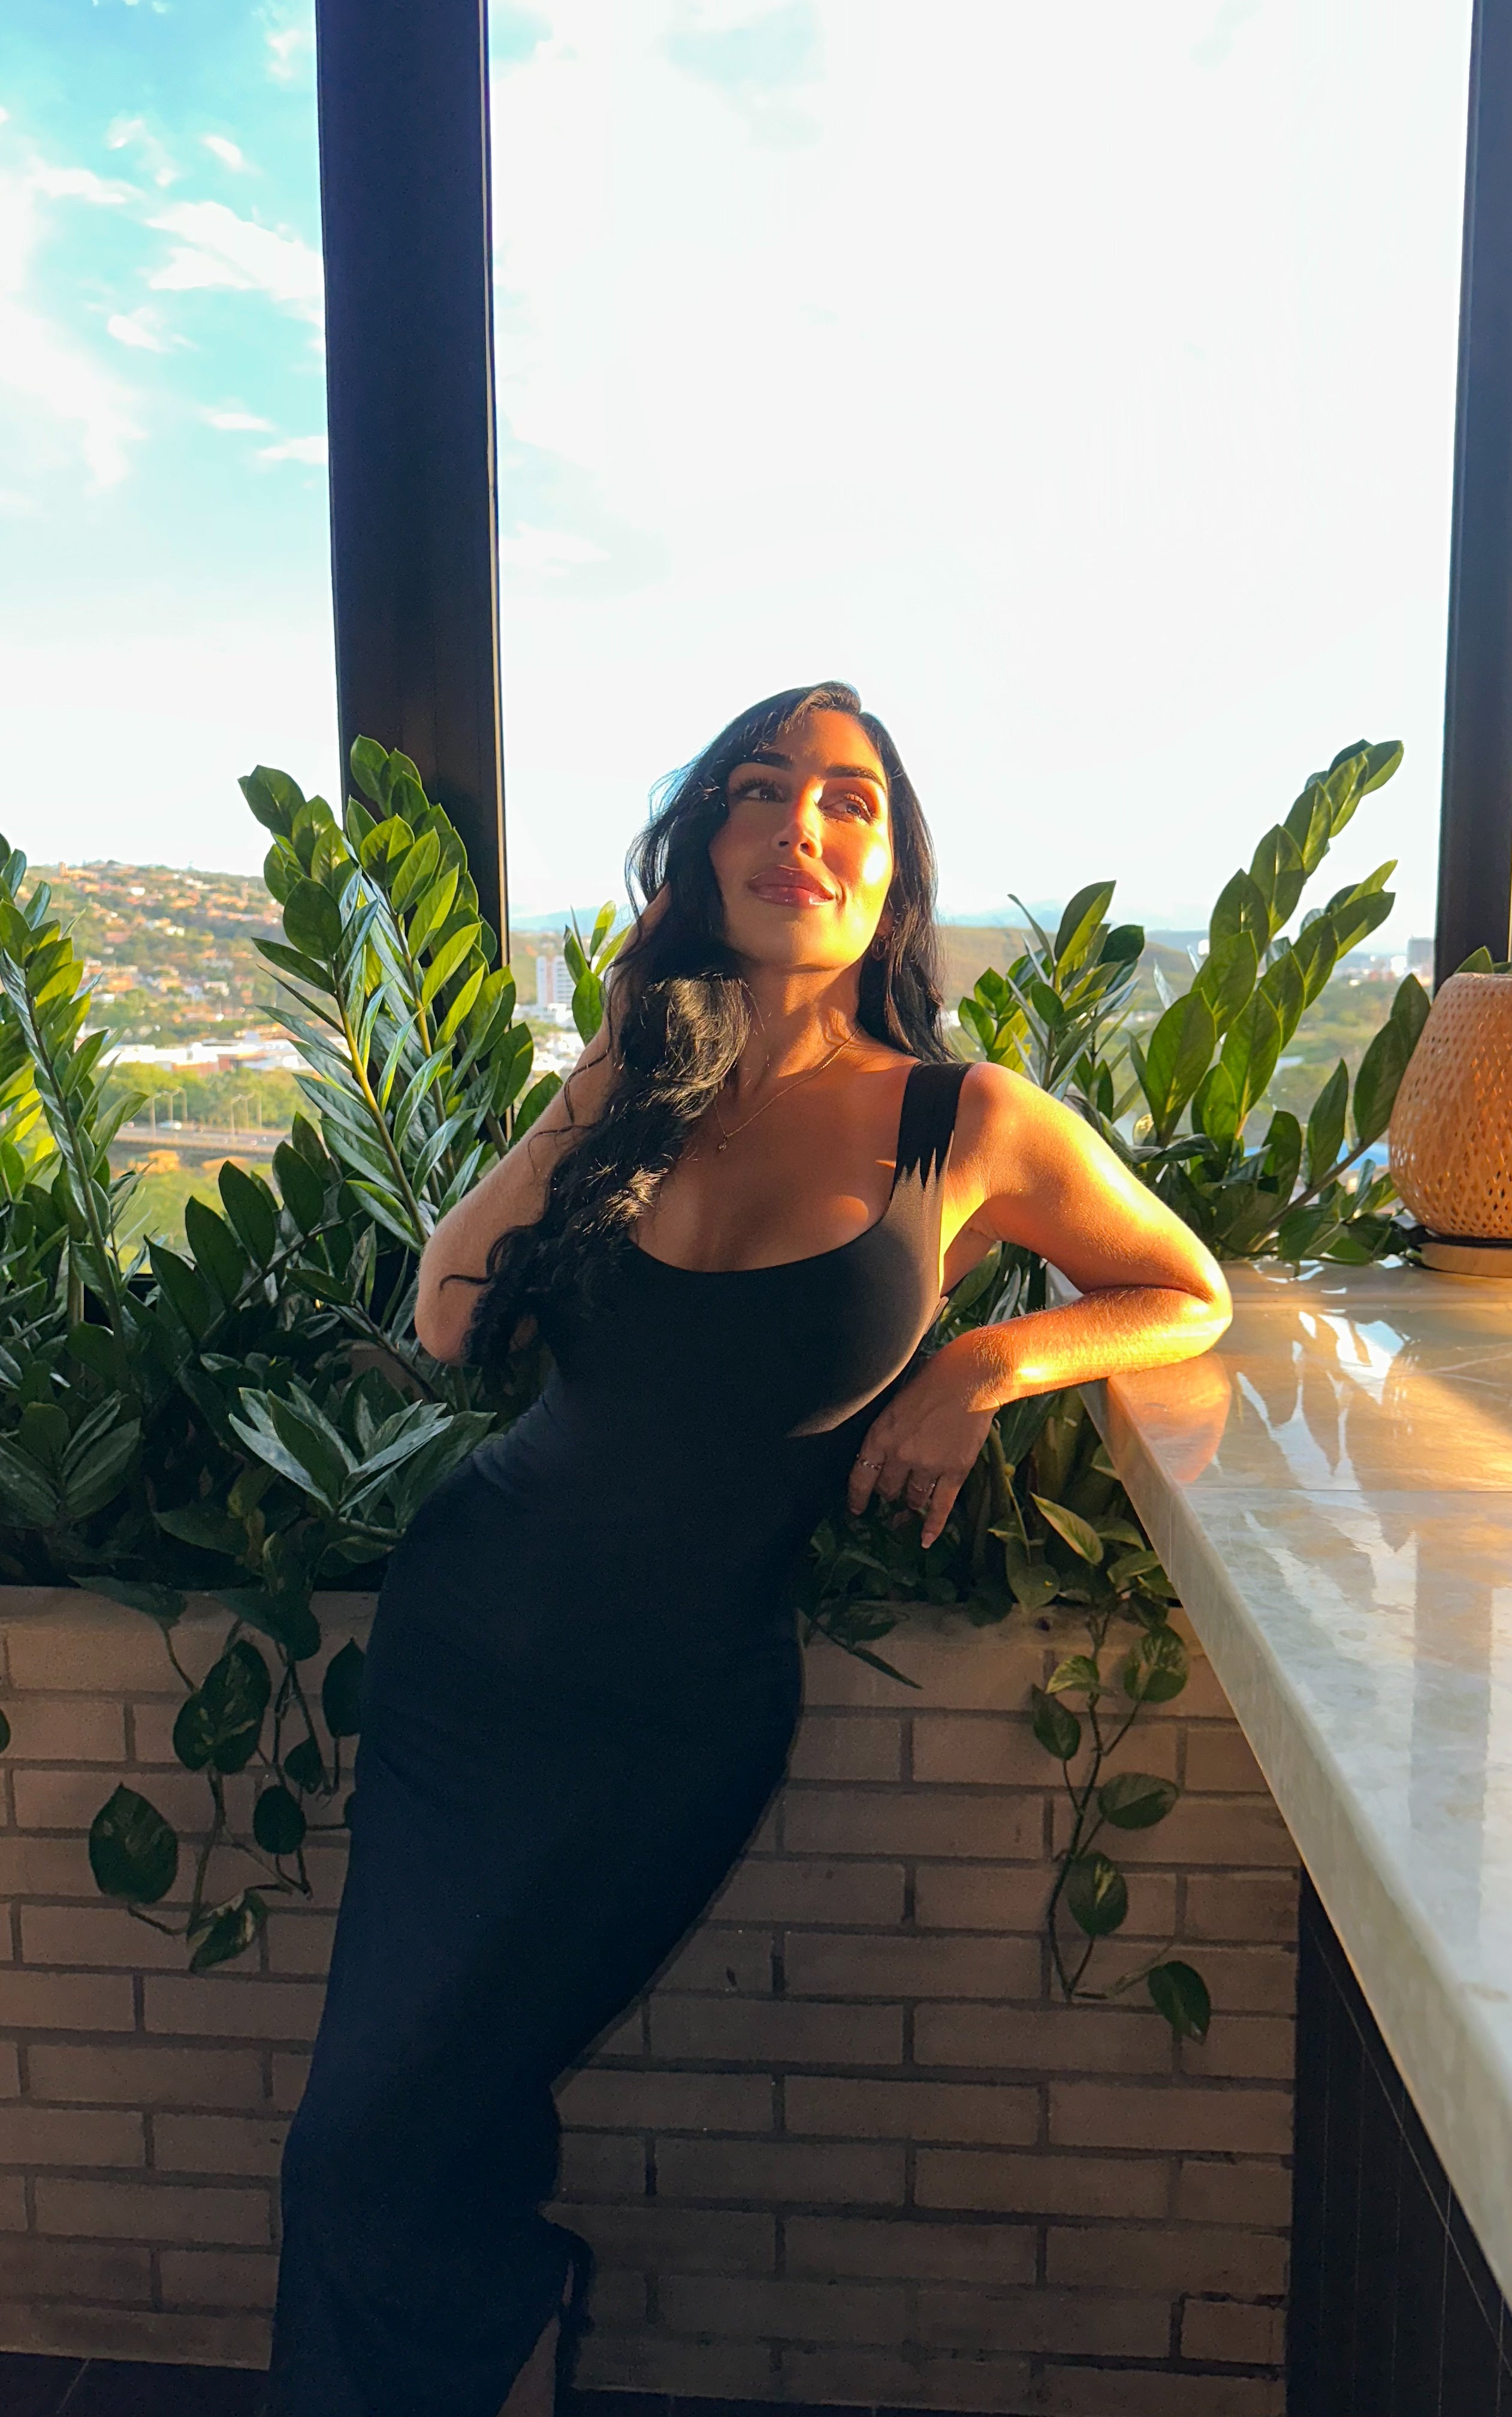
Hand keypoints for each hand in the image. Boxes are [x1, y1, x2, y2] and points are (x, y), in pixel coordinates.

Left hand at [846, 1344, 1002, 1549]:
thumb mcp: (897, 1401)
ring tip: (907, 1510)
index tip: (855, 1508)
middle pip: (888, 1490)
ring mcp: (929, 1465)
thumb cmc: (934, 1378)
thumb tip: (883, 1451)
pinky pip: (939, 1507)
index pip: (860, 1476)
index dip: (856, 1497)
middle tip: (890, 1498)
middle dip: (888, 1495)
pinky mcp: (955, 1471)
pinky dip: (932, 1526)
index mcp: (881, 1434)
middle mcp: (901, 1454)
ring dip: (909, 1506)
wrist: (973, 1376)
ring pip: (912, 1499)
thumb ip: (888, 1429)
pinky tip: (924, 1540)